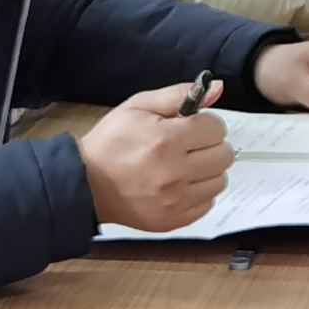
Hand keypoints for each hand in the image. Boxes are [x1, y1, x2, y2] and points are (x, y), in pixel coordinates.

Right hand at [79, 85, 229, 230]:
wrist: (85, 183)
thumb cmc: (109, 144)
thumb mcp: (137, 106)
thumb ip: (178, 95)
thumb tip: (215, 88)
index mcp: (166, 140)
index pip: (216, 129)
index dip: (205, 123)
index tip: (193, 126)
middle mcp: (174, 172)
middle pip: (223, 155)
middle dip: (210, 145)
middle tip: (190, 145)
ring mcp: (175, 200)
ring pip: (219, 180)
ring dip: (207, 170)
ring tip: (184, 165)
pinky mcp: (173, 219)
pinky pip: (207, 204)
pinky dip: (198, 193)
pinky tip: (180, 184)